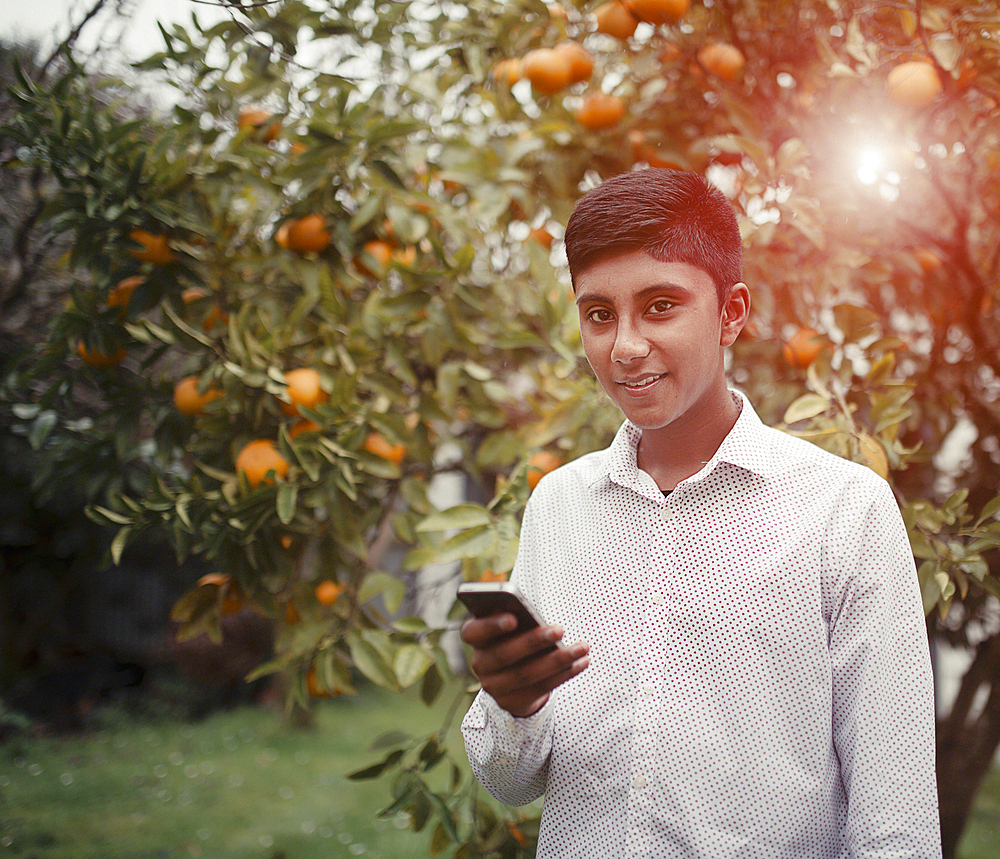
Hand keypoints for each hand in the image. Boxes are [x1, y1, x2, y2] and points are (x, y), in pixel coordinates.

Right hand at [461, 612, 588, 717]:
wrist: (514, 677)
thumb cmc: (516, 637)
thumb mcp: (513, 627)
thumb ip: (518, 619)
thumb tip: (536, 618)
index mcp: (475, 637)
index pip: (472, 632)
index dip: (491, 626)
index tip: (514, 618)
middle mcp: (480, 663)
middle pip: (504, 654)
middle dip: (534, 641)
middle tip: (560, 629)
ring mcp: (494, 686)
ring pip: (526, 674)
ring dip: (558, 660)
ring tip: (582, 647)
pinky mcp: (512, 702)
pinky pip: (541, 688)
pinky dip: (564, 674)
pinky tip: (581, 662)